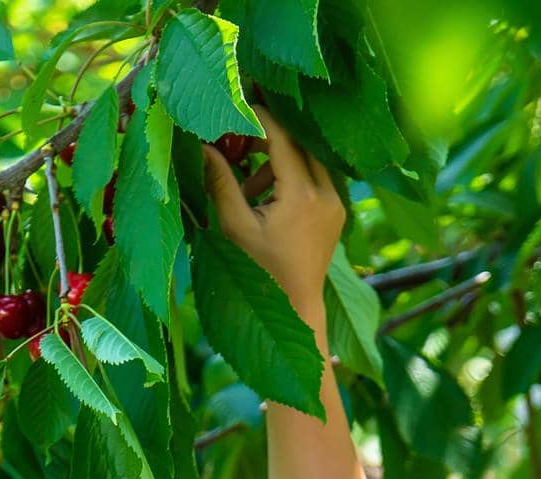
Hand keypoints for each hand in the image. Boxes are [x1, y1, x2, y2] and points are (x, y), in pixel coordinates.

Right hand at [202, 107, 345, 313]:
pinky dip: (292, 175)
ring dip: (279, 157)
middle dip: (267, 134)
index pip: (281, 136)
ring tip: (248, 183)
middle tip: (237, 137)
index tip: (234, 109)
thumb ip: (221, 183)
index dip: (257, 118)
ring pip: (308, 157)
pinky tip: (266, 197)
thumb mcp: (236, 227)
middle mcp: (327, 194)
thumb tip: (202, 144)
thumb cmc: (261, 273)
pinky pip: (316, 176)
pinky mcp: (337, 211)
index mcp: (303, 196)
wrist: (296, 307)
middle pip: (299, 141)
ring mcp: (337, 202)